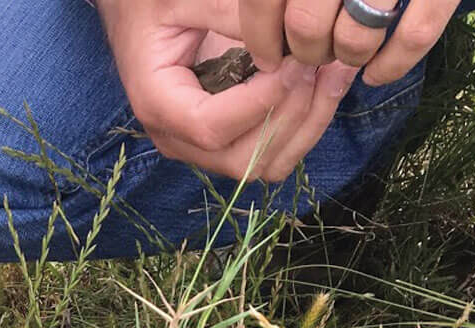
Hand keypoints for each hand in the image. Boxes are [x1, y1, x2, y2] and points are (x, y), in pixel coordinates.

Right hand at [96, 1, 358, 182]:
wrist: (142, 14)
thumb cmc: (156, 3)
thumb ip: (226, 13)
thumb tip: (279, 36)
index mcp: (158, 104)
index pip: (211, 127)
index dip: (260, 102)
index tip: (294, 61)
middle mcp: (179, 139)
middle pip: (244, 160)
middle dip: (292, 115)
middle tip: (321, 64)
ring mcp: (204, 147)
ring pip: (266, 164)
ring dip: (307, 123)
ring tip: (333, 72)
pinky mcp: (228, 141)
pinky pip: (274, 152)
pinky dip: (307, 123)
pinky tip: (325, 83)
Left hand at [239, 0, 459, 84]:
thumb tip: (235, 28)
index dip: (261, 35)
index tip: (266, 55)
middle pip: (307, 25)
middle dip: (306, 51)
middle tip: (311, 50)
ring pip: (357, 36)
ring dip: (347, 55)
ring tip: (345, 52)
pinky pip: (417, 33)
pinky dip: (394, 63)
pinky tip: (376, 75)